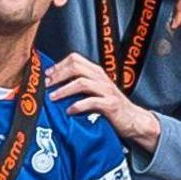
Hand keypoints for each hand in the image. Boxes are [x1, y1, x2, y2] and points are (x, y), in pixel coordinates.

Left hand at [44, 50, 163, 152]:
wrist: (133, 120)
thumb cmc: (111, 107)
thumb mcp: (96, 92)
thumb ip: (80, 86)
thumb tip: (55, 85)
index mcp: (97, 73)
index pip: (75, 59)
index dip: (59, 65)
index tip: (47, 74)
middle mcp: (101, 78)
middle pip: (76, 68)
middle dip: (59, 75)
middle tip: (47, 85)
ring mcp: (107, 91)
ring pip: (82, 83)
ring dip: (64, 90)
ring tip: (53, 98)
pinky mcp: (111, 105)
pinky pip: (91, 102)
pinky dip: (78, 106)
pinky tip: (69, 111)